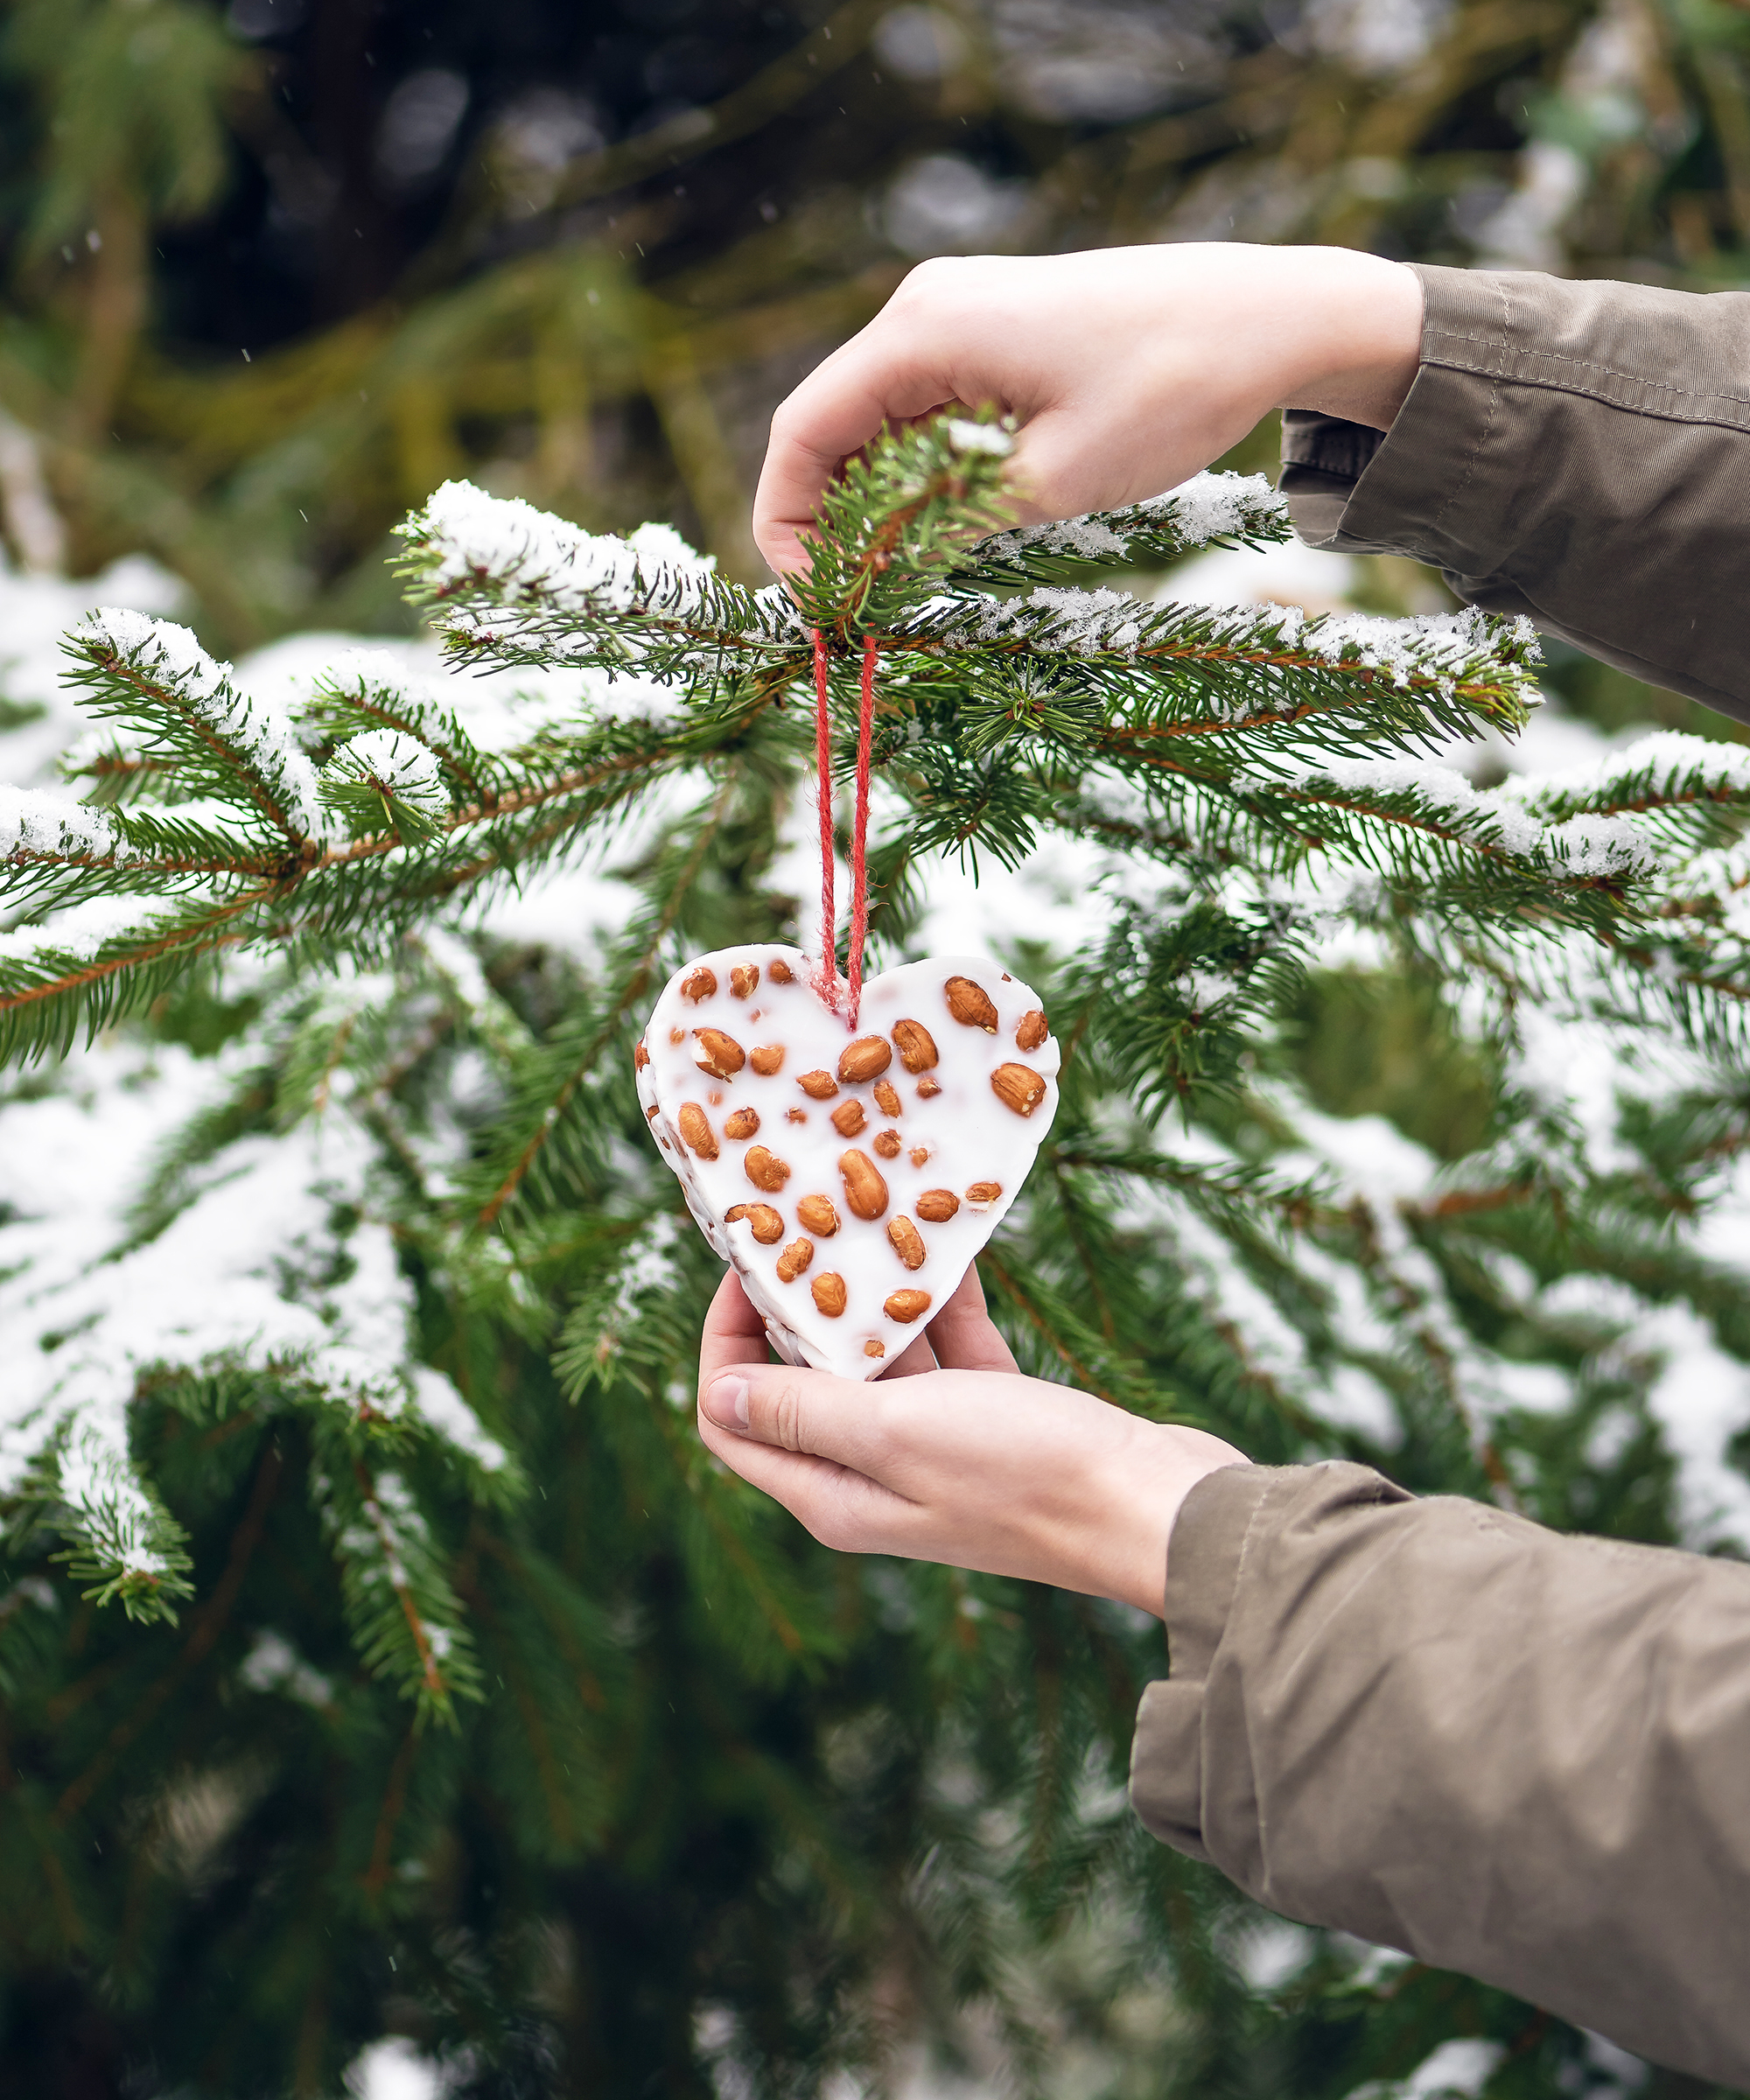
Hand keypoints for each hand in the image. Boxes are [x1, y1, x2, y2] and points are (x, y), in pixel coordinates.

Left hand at [695, 1264, 1247, 1615]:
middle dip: (797, 1307)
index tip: (749, 1269)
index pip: (735, 1420)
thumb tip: (717, 1392)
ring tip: (870, 1218)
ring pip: (879, 1361)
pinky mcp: (997, 1423)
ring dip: (874, 1296)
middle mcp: (875, 1477)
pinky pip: (950, 1353)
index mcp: (835, 1495)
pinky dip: (943, 1305)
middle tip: (805, 1225)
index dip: (726, 1345)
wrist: (1161, 1508)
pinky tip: (950, 1245)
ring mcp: (937, 1450)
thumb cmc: (1027, 1474)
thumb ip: (806, 1410)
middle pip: (802, 1383)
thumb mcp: (898, 1432)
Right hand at [752, 240, 1422, 575]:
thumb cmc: (1169, 389)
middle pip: (831, 428)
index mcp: (923, 331)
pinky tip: (942, 533)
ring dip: (875, 504)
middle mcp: (925, 309)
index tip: (811, 601)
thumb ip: (942, 524)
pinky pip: (926, 412)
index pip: (803, 432)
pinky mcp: (996, 333)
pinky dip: (918, 476)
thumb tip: (868, 570)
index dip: (784, 525)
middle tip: (851, 609)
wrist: (1270, 317)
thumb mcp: (1047, 483)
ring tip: (896, 583)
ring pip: (878, 425)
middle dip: (826, 523)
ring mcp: (960, 315)